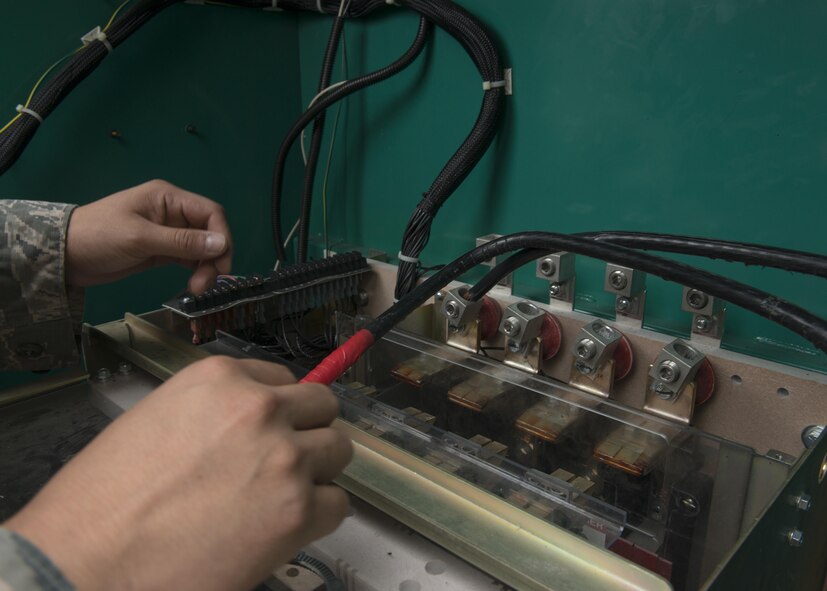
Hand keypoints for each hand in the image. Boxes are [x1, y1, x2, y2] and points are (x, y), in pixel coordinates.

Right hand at [4, 357, 352, 590]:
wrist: (84, 560)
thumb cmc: (103, 500)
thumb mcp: (158, 418)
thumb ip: (215, 413)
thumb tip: (251, 424)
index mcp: (221, 379)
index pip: (283, 380)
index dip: (278, 409)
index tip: (270, 430)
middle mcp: (260, 409)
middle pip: (323, 407)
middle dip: (307, 432)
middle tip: (282, 461)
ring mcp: (284, 459)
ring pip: (338, 451)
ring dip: (317, 472)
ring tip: (281, 496)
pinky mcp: (297, 512)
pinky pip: (338, 504)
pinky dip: (318, 516)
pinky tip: (283, 527)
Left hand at [66, 179, 231, 293]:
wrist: (65, 255)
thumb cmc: (99, 237)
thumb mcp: (141, 238)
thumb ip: (182, 242)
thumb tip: (222, 244)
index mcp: (168, 198)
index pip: (210, 213)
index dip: (222, 237)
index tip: (221, 264)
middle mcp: (172, 212)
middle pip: (209, 232)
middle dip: (214, 257)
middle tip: (205, 285)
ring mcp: (168, 232)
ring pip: (202, 248)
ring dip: (205, 267)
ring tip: (196, 289)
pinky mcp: (161, 251)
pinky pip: (189, 258)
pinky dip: (195, 270)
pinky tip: (192, 284)